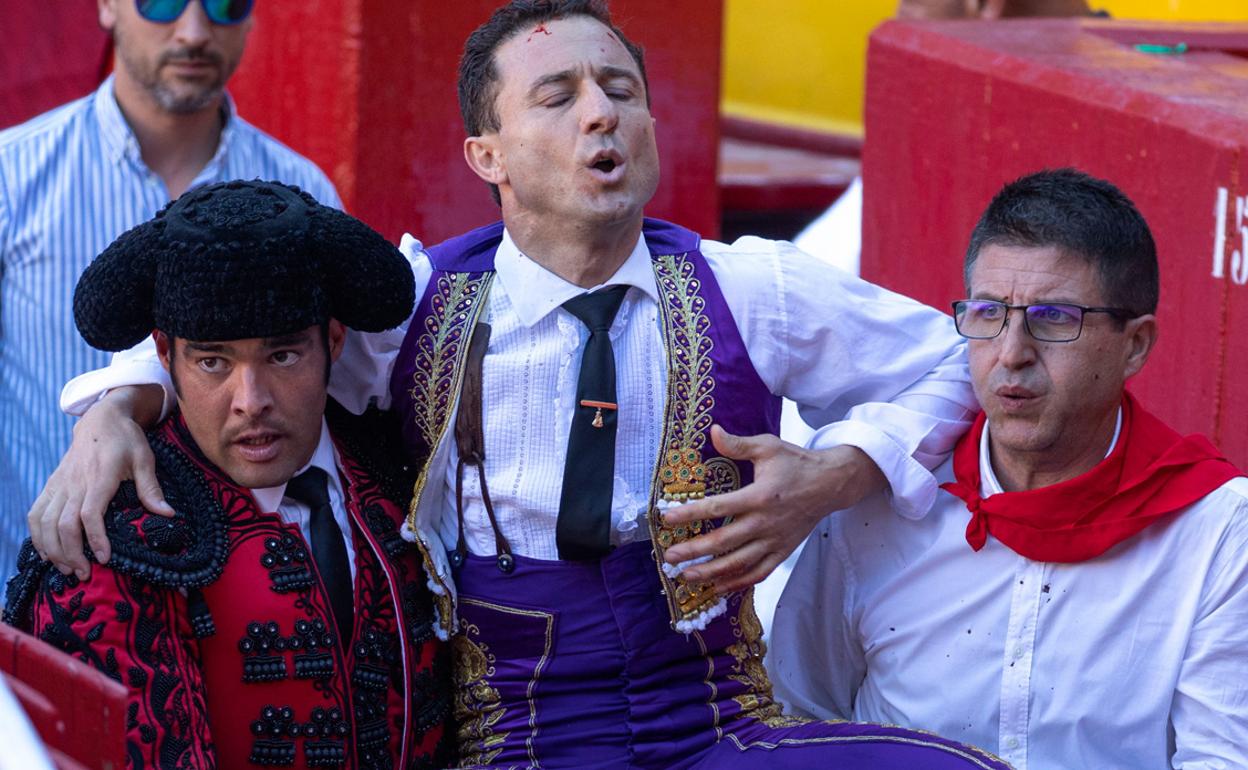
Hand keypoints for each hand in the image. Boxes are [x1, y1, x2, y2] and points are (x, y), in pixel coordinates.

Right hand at [27, 386, 169, 578]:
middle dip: (71, 553)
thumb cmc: (126, 441)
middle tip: (84, 574)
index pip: (90, 513)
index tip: (104, 558)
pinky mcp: (51, 485)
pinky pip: (36, 513)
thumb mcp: (145, 460)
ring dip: (52, 549)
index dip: (94, 538)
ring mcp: (59, 484)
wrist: (100, 420)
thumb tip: (168, 514)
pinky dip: (37, 535)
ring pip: (45, 522)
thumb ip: (152, 489)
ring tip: (67, 569)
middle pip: (63, 524)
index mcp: (100, 477)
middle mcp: (75, 483)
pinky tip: (47, 552)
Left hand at [661, 425, 885, 592]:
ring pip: (740, 562)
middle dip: (695, 551)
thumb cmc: (797, 463)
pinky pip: (760, 572)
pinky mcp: (783, 551)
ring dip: (712, 572)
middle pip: (724, 541)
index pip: (718, 507)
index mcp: (759, 495)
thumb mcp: (768, 447)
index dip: (690, 513)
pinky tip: (719, 587)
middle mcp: (766, 522)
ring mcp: (775, 540)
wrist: (831, 484)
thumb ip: (738, 444)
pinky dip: (739, 582)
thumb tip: (713, 431)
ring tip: (687, 576)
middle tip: (670, 557)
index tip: (667, 518)